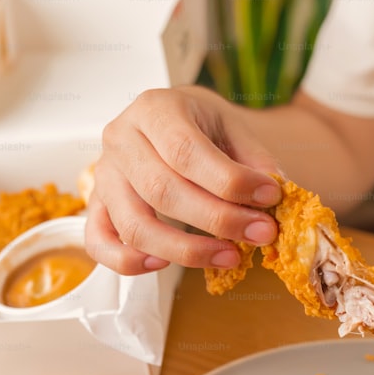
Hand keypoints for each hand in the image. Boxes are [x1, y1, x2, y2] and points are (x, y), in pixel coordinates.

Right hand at [85, 86, 281, 274]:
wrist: (170, 121)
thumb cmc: (201, 127)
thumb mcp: (232, 129)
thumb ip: (254, 161)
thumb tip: (277, 198)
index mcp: (154, 109)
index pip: (187, 152)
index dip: (230, 182)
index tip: (270, 197)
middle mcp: (120, 139)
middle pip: (163, 191)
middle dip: (218, 220)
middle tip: (262, 234)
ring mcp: (103, 174)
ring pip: (135, 224)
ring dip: (185, 250)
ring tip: (230, 256)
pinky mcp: (96, 205)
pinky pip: (99, 242)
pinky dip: (127, 261)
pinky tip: (163, 265)